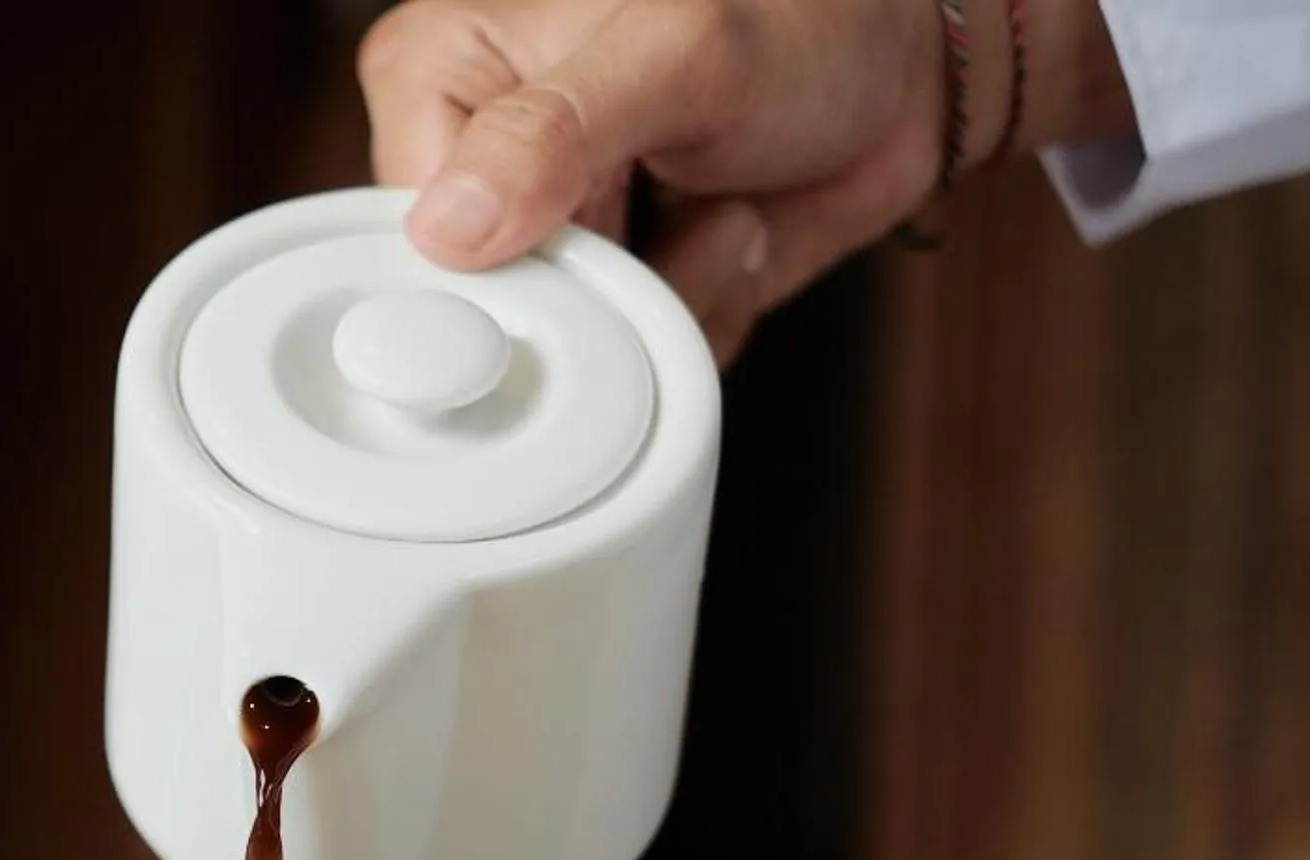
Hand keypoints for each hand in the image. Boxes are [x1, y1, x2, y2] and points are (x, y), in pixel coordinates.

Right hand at [361, 0, 999, 361]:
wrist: (904, 68)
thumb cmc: (802, 14)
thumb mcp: (678, 52)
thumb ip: (555, 131)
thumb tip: (446, 229)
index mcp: (440, 73)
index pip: (405, 226)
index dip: (489, 269)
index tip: (581, 248)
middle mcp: (474, 160)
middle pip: (477, 308)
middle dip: (590, 295)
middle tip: (667, 213)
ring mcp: (543, 235)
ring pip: (554, 354)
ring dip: (655, 313)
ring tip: (717, 213)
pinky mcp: (607, 292)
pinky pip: (619, 374)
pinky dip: (691, 329)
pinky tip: (727, 242)